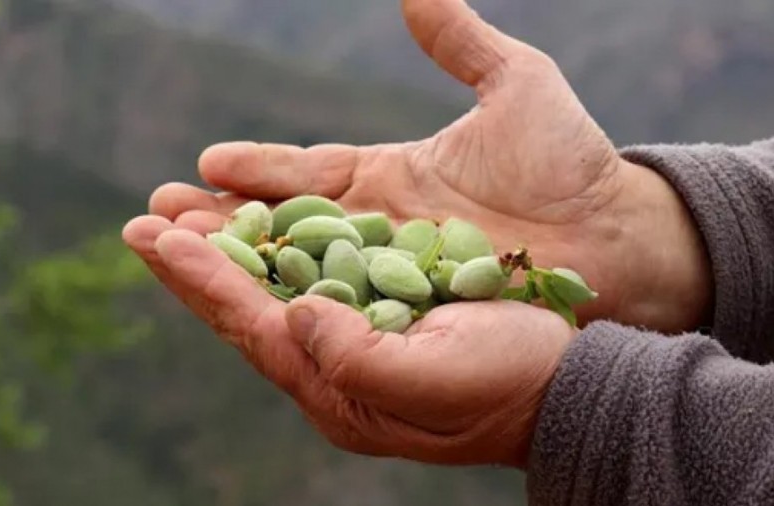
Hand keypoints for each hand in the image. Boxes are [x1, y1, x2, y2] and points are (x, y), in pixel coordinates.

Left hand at [122, 222, 574, 467]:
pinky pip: (313, 274)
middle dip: (195, 267)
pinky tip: (258, 221)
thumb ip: (362, 359)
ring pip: (274, 291)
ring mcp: (356, 339)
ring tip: (179, 218)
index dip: (207, 282)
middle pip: (248, 312)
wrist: (563, 384)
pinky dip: (278, 245)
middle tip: (143, 223)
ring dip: (227, 253)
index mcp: (341, 392)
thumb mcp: (439, 380)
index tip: (160, 238)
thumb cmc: (509, 384)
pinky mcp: (381, 311)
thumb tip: (294, 315)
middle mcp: (336, 368)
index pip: (255, 330)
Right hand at [146, 0, 712, 332]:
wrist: (618, 238)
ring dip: (235, 265)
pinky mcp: (412, 314)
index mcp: (390, 177)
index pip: (309, 174)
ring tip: (172, 253)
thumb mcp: (517, 87)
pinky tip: (245, 307)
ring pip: (299, 272)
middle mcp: (380, 230)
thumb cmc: (572, 163)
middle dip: (220, 223)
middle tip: (155, 216)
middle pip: (285, 227)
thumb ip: (461, 42)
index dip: (260, 169)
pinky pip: (341, 311)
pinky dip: (290, 307)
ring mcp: (393, 276)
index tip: (208, 160)